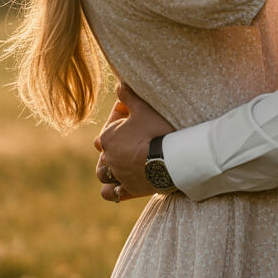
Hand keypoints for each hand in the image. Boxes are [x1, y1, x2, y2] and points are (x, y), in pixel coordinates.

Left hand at [94, 85, 173, 202]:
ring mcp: (118, 175)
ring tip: (121, 163)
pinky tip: (120, 185)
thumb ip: (128, 94)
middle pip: (104, 151)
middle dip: (114, 146)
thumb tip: (119, 84)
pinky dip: (113, 190)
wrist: (174, 159)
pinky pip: (111, 193)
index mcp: (108, 137)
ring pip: (103, 173)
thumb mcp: (144, 106)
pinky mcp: (129, 190)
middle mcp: (108, 158)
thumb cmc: (159, 130)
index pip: (108, 128)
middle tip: (133, 140)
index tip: (135, 118)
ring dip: (108, 168)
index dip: (121, 121)